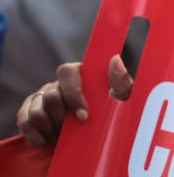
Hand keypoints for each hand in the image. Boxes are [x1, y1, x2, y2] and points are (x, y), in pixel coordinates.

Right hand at [16, 55, 133, 145]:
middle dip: (64, 118)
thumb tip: (116, 60)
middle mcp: (56, 84)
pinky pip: (25, 124)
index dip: (73, 94)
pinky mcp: (27, 114)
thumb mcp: (122, 99)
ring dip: (52, 129)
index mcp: (78, 74)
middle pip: (51, 96)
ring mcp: (39, 98)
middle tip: (76, 130)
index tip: (84, 116)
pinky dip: (38, 137)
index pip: (66, 72)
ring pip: (36, 113)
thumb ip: (121, 81)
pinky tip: (51, 140)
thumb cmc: (113, 112)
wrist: (96, 137)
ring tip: (66, 136)